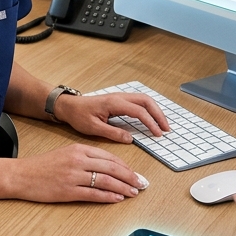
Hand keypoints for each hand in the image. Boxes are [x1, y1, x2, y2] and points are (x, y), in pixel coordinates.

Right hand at [9, 143, 145, 202]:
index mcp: (79, 148)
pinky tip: (117, 198)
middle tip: (142, 183)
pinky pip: (93, 194)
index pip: (108, 156)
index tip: (134, 173)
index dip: (125, 166)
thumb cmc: (43, 165)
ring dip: (123, 187)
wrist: (22, 175)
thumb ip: (85, 157)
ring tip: (134, 192)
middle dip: (130, 176)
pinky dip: (108, 196)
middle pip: (111, 168)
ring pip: (106, 181)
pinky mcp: (68, 191)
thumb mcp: (65, 153)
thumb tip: (107, 167)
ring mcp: (74, 176)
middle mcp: (78, 160)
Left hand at [54, 92, 169, 143]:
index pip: (139, 111)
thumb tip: (130, 139)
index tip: (158, 134)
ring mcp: (120, 97)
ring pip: (143, 99)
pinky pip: (138, 102)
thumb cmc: (79, 116)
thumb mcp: (94, 128)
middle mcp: (119, 97)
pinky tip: (151, 119)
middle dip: (158, 114)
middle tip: (166, 129)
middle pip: (146, 101)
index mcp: (114, 103)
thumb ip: (113, 133)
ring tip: (162, 125)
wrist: (69, 106)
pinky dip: (148, 109)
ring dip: (155, 111)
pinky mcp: (119, 100)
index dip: (151, 123)